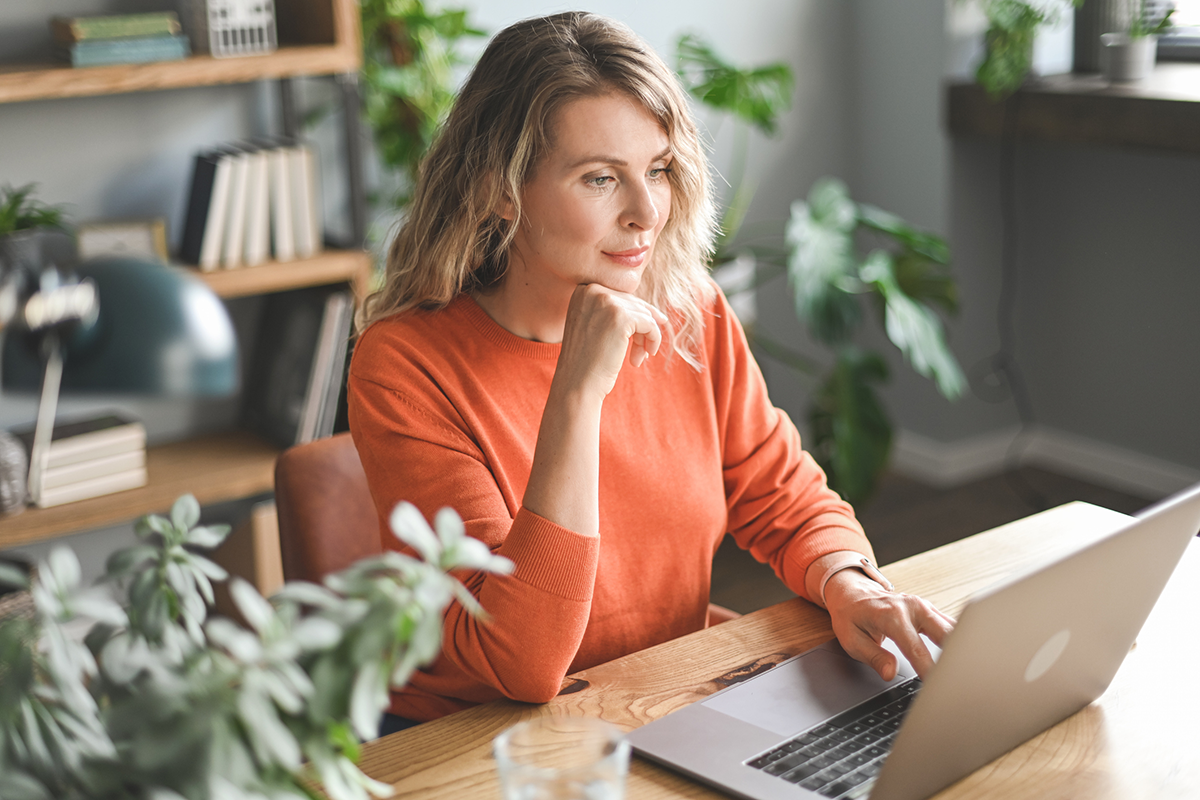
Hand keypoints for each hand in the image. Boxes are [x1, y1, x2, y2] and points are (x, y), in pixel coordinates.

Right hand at [555, 283, 667, 398]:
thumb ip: (616, 313)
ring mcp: (606, 302)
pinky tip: (646, 354)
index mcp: (583, 291)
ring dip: (646, 337)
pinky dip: (654, 339)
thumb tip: (657, 313)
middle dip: (641, 328)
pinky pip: (650, 324)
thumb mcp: (595, 327)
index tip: (640, 336)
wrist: (576, 383)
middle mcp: (592, 291)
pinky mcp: (622, 317)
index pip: (620, 297)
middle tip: (642, 351)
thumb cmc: (587, 361)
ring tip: (640, 356)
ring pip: (644, 314)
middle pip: (633, 304)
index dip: (634, 317)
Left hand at [823, 570, 954, 680]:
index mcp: (891, 616)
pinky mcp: (929, 609)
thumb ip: (873, 657)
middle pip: (945, 634)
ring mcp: (923, 606)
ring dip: (962, 647)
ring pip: (953, 627)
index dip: (928, 670)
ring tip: (968, 672)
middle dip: (956, 657)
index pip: (916, 649)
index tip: (937, 686)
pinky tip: (964, 656)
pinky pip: (950, 624)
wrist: (852, 593)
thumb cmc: (850, 616)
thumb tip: (891, 673)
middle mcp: (911, 607)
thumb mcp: (852, 640)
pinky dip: (959, 640)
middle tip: (963, 681)